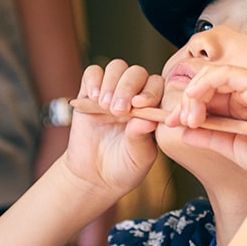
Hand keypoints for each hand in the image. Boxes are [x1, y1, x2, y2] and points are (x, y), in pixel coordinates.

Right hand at [63, 59, 163, 199]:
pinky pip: (92, 73)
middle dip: (127, 88)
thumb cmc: (124, 167)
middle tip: (118, 111)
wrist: (95, 177)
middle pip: (136, 73)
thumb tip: (149, 118)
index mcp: (152, 108)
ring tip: (106, 107)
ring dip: (112, 84)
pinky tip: (93, 98)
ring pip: (117, 68)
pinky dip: (93, 80)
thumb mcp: (138, 156)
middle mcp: (134, 96)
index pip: (157, 86)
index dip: (150, 91)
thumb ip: (141, 137)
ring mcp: (112, 93)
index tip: (140, 105)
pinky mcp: (89, 94)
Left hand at [166, 63, 246, 177]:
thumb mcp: (231, 146)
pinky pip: (223, 74)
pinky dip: (204, 85)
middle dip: (187, 101)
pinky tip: (193, 101)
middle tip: (174, 121)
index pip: (212, 94)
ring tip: (187, 118)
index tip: (173, 124)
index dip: (189, 106)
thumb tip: (184, 132)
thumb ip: (209, 137)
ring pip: (212, 76)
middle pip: (209, 83)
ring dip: (194, 96)